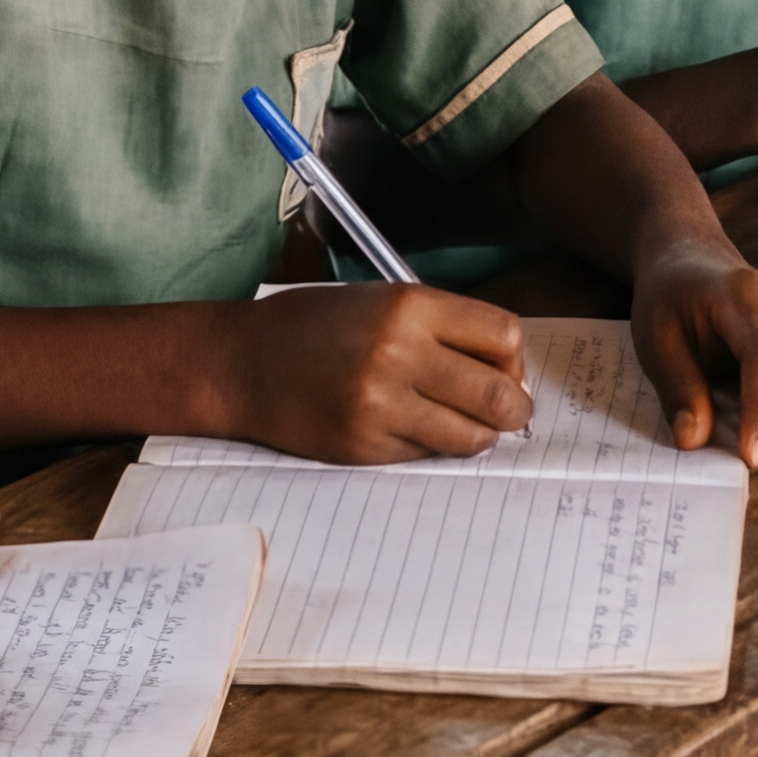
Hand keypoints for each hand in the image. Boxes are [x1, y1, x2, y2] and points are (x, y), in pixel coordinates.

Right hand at [223, 285, 534, 460]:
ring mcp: (382, 405)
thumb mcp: (379, 302)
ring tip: (465, 426)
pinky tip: (412, 428)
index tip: (507, 371)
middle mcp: (400, 353)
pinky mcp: (365, 446)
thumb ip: (440, 328)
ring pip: (471, 435)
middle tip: (509, 413)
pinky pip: (428, 454)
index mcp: (409, 306)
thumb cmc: (314, 327)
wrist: (243, 363)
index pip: (503, 335)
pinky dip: (433, 446)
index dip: (514, 360)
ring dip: (480, 435)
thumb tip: (504, 370)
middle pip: (498, 394)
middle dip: (514, 409)